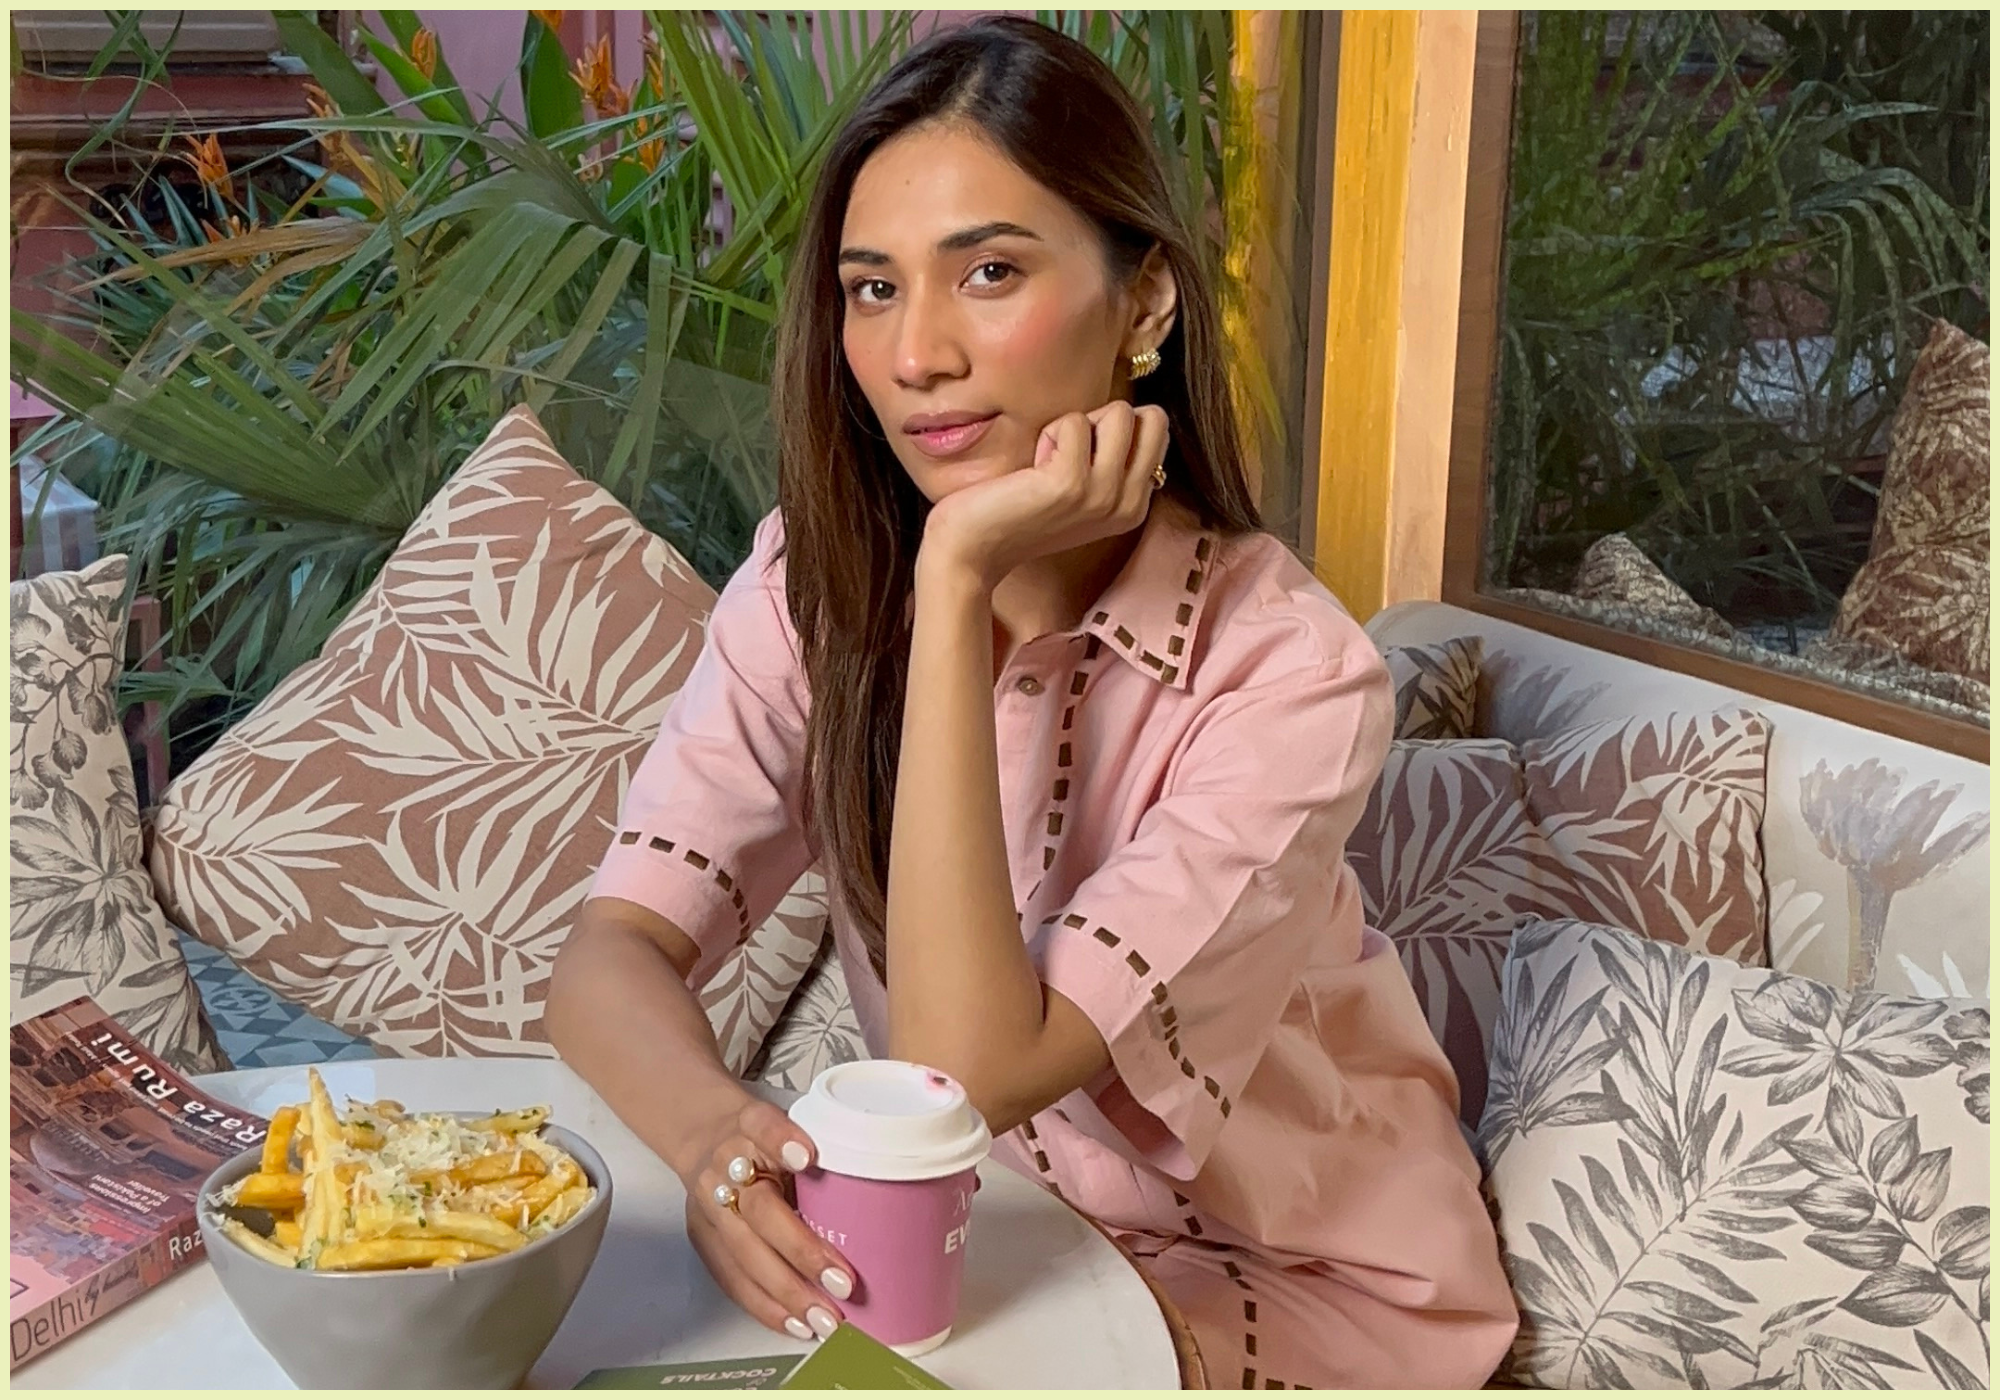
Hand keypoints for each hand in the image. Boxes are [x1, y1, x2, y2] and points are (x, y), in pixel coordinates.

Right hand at [679, 1095, 854, 1342]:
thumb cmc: (764, 1137)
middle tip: (843, 1283)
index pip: (763, 1127)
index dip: (782, 1141)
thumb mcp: (793, 1125)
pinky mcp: (704, 1240)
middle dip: (801, 1251)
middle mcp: (724, 1166)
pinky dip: (766, 1306)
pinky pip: (732, 1279)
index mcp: (750, 1125)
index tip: (808, 1158)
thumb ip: (823, 1149)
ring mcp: (709, 1206)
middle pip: (759, 1210)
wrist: (706, 1138)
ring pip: (744, 1254)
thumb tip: (885, 1189)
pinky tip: (795, 1324)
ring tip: (825, 1319)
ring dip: (787, 1292)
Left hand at [922, 400, 1168, 591]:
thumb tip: (1129, 413)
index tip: (1080, 459)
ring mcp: (1104, 495)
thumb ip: (1112, 463)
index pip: (1156, 430)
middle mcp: (1130, 504)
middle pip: (1151, 417)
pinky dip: (1049, 432)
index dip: (1112, 428)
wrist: (972, 548)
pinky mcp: (1072, 483)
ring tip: (1047, 461)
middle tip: (1067, 451)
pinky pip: (1074, 422)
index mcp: (1136, 506)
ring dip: (1074, 425)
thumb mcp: (1082, 493)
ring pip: (1118, 413)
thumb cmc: (1019, 512)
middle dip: (1106, 418)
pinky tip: (1031, 467)